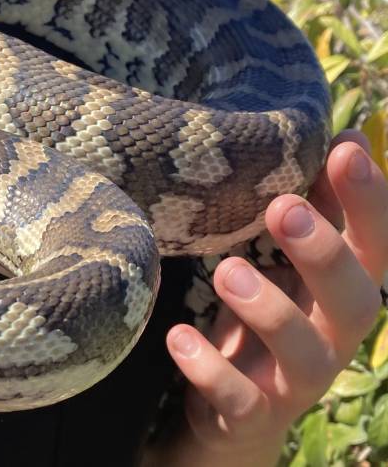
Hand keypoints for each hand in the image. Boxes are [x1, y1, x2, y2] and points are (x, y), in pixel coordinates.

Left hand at [160, 131, 387, 464]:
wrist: (233, 411)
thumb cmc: (264, 312)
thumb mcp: (287, 260)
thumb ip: (312, 205)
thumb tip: (343, 133)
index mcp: (342, 291)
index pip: (375, 245)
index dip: (369, 200)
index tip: (344, 146)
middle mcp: (331, 336)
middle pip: (356, 300)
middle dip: (323, 252)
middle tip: (281, 208)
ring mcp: (294, 381)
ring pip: (303, 352)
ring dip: (268, 308)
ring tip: (227, 270)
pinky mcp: (250, 413)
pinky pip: (239, 399)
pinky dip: (210, 370)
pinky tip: (178, 338)